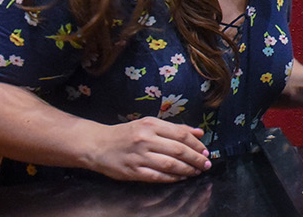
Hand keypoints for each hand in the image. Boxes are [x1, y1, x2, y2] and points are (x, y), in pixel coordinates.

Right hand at [83, 117, 210, 182]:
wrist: (97, 144)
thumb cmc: (126, 134)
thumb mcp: (149, 124)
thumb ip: (175, 128)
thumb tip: (199, 132)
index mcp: (151, 125)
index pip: (181, 134)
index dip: (196, 144)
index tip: (205, 151)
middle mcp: (145, 139)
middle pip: (178, 150)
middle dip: (196, 158)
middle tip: (206, 164)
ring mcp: (139, 156)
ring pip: (170, 164)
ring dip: (187, 169)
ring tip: (196, 171)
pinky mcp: (133, 171)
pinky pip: (157, 176)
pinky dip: (172, 178)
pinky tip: (181, 177)